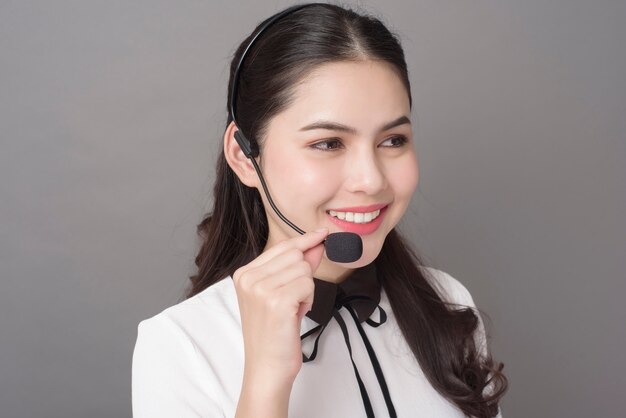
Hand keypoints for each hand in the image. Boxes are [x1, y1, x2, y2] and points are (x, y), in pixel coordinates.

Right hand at [233, 228, 328, 383]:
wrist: (267, 368)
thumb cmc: (274, 334)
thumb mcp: (282, 294)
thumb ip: (297, 267)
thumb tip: (316, 243)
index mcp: (244, 273)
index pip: (282, 247)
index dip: (305, 242)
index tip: (322, 234)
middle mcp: (248, 277)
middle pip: (296, 255)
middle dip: (303, 277)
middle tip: (292, 302)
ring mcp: (260, 288)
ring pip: (304, 270)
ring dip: (307, 291)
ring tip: (291, 311)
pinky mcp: (277, 300)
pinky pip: (309, 285)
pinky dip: (309, 301)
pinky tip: (295, 315)